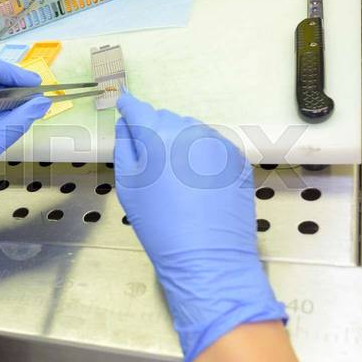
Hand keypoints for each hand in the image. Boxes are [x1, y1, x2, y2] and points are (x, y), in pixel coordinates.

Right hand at [113, 92, 285, 361]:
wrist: (208, 258)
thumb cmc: (159, 224)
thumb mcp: (129, 186)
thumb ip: (125, 148)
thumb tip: (127, 126)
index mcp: (159, 135)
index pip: (139, 110)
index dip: (128, 107)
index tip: (123, 104)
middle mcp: (192, 131)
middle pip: (166, 119)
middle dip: (155, 130)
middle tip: (148, 159)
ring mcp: (219, 143)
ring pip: (191, 132)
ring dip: (179, 142)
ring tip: (174, 175)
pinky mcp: (238, 160)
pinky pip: (212, 147)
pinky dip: (200, 156)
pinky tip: (197, 183)